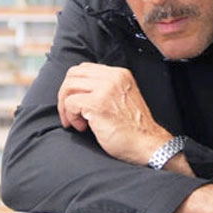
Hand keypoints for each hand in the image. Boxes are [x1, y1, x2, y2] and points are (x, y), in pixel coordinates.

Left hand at [57, 62, 171, 164]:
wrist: (147, 144)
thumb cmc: (134, 128)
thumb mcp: (122, 97)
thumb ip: (105, 89)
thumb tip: (78, 90)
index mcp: (120, 74)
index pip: (85, 69)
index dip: (75, 86)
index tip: (76, 103)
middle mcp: (113, 77)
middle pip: (73, 74)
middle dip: (65, 94)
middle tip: (70, 113)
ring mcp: (105, 89)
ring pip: (68, 87)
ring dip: (66, 106)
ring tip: (77, 121)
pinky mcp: (97, 103)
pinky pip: (70, 103)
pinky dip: (71, 117)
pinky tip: (83, 127)